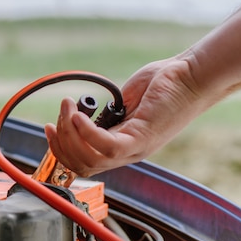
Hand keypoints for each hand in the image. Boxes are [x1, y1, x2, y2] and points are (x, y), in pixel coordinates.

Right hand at [45, 57, 203, 176]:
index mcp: (122, 146)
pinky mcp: (141, 139)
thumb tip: (82, 115)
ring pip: (90, 159)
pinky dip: (85, 132)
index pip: (83, 162)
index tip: (49, 127)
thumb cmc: (163, 83)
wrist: (192, 74)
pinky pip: (106, 146)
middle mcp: (127, 153)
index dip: (61, 149)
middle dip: (61, 142)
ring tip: (67, 109)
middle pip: (81, 165)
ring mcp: (135, 149)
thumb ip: (104, 113)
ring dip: (69, 134)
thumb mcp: (124, 101)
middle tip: (58, 114)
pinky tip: (77, 115)